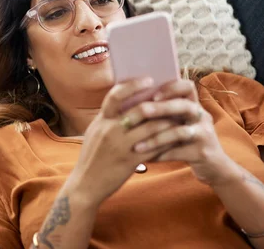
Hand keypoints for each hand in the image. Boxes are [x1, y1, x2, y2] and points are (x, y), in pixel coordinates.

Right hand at [70, 77, 180, 207]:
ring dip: (167, 121)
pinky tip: (175, 137)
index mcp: (101, 120)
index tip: (148, 79)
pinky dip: (166, 140)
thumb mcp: (95, 132)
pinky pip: (154, 147)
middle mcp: (110, 130)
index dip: (133, 85)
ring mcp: (121, 146)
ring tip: (178, 115)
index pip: (116, 95)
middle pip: (139, 109)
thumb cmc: (92, 156)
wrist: (85, 184)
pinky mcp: (130, 161)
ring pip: (151, 128)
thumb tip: (126, 102)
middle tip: (172, 96)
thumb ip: (109, 118)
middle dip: (158, 102)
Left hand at [130, 79, 236, 186]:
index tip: (152, 94)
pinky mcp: (202, 153)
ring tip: (137, 146)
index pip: (188, 86)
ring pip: (180, 132)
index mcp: (195, 105)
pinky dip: (160, 156)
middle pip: (184, 106)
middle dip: (161, 108)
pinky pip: (178, 153)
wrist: (214, 166)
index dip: (171, 87)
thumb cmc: (188, 141)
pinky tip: (146, 159)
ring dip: (156, 139)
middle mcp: (202, 116)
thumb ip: (165, 113)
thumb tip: (132, 105)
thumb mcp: (181, 123)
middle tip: (142, 111)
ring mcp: (204, 134)